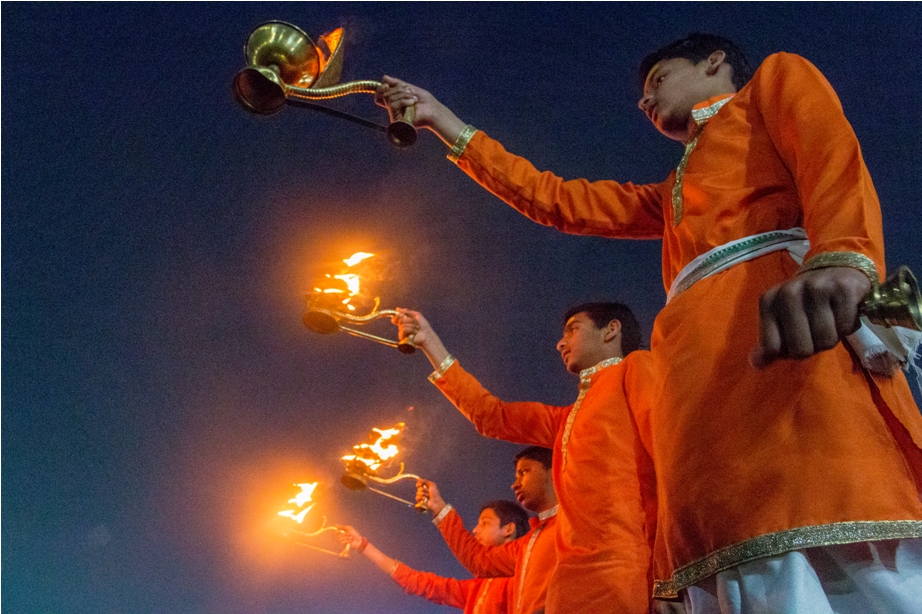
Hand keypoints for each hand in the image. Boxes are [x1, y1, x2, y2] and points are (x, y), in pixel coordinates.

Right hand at [335, 525, 363, 548]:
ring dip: (347, 537)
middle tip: (349, 534)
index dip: (337, 531)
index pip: (337, 532)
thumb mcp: (349, 528)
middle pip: (338, 535)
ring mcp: (343, 541)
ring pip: (340, 538)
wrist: (358, 540)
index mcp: (343, 532)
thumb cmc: (355, 534)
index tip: (337, 530)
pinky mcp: (344, 545)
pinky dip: (347, 541)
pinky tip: (350, 541)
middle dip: (344, 534)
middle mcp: (342, 537)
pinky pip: (342, 542)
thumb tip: (335, 525)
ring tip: (351, 537)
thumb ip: (342, 527)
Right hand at [375, 76, 467, 144]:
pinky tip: (413, 102)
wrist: (433, 111)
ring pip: (389, 98)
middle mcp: (393, 108)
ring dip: (403, 95)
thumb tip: (384, 77)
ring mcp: (394, 114)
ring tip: (414, 98)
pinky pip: (393, 105)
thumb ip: (397, 84)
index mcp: (396, 101)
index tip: (386, 84)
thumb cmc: (425, 101)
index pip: (380, 95)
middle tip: (410, 92)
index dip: (380, 88)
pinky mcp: (397, 119)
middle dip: (398, 89)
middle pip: (385, 94)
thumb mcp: (410, 89)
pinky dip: (403, 100)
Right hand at [391, 308, 433, 346]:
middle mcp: (402, 327)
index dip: (397, 316)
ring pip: (402, 325)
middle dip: (409, 320)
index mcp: (404, 322)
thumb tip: (397, 309)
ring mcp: (402, 333)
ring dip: (412, 326)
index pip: (395, 318)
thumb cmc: (424, 326)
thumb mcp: (417, 315)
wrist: (427, 334)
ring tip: (417, 329)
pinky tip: (415, 333)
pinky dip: (411, 330)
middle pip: (400, 320)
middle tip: (415, 323)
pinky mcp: (403, 338)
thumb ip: (407, 311)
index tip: (402, 315)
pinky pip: (404, 330)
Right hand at [416, 478, 445, 515]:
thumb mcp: (431, 485)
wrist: (435, 502)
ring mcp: (421, 496)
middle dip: (423, 490)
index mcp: (426, 487)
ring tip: (427, 497)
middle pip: (418, 488)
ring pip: (417, 493)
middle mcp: (423, 491)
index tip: (419, 485)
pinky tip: (425, 499)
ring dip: (423, 494)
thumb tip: (418, 478)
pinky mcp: (420, 501)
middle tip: (428, 492)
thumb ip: (425, 481)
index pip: (419, 484)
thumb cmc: (435, 494)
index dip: (419, 484)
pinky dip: (421, 498)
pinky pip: (417, 498)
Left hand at [752, 266, 871, 367]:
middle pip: (801, 349)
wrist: (837, 270)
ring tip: (830, 321)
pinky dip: (848, 327)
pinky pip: (846, 328)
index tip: (794, 340)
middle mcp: (789, 292)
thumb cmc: (806, 303)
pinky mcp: (844, 288)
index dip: (788, 353)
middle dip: (813, 348)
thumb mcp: (782, 320)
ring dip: (832, 338)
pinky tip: (843, 312)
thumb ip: (770, 344)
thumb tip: (756, 364)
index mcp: (768, 301)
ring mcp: (817, 287)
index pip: (772, 348)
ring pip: (825, 340)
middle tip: (815, 332)